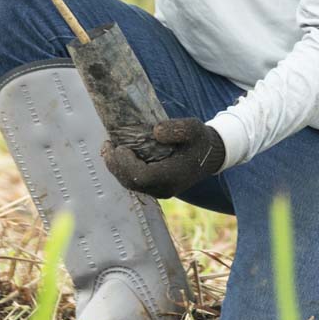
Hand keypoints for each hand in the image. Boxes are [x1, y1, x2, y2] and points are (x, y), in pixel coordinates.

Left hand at [102, 117, 225, 198]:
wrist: (210, 155)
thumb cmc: (200, 140)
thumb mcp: (194, 128)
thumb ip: (177, 129)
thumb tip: (156, 132)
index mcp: (173, 177)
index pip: (141, 177)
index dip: (126, 163)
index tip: (120, 146)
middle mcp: (164, 189)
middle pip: (131, 182)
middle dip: (115, 164)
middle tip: (108, 145)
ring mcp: (159, 190)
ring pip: (129, 184)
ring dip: (116, 167)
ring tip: (109, 147)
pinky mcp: (155, 187)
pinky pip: (133, 182)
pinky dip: (122, 169)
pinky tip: (117, 154)